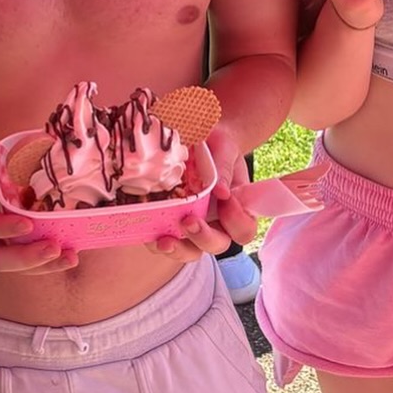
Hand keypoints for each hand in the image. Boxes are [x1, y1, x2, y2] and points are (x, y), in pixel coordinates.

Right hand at [0, 144, 77, 271]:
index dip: (4, 228)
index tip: (28, 224)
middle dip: (27, 256)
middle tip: (53, 248)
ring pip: (15, 266)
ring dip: (43, 265)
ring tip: (70, 257)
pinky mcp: (13, 248)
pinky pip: (28, 263)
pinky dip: (49, 263)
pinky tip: (70, 255)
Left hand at [151, 121, 255, 262]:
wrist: (201, 141)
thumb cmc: (219, 146)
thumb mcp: (225, 149)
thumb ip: (225, 168)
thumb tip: (221, 191)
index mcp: (237, 209)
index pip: (244, 230)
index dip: (237, 222)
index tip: (226, 200)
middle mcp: (217, 223)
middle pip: (217, 245)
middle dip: (204, 238)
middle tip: (189, 221)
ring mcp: (194, 226)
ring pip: (191, 251)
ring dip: (179, 249)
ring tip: (164, 240)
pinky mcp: (172, 224)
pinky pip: (166, 242)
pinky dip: (156, 242)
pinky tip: (149, 234)